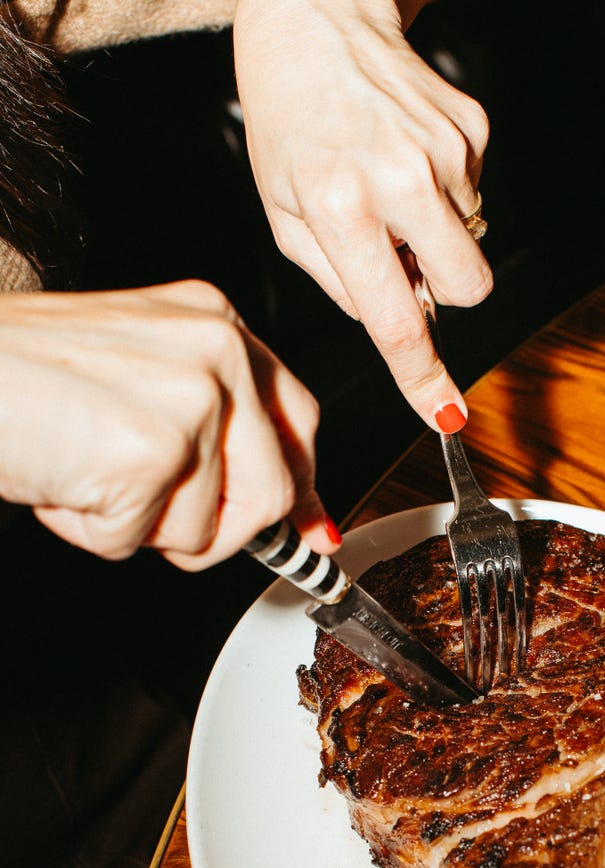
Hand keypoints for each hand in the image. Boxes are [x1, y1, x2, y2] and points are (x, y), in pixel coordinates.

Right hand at [0, 280, 335, 567]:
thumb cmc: (22, 377)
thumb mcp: (141, 380)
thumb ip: (221, 433)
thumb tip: (298, 516)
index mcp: (217, 322)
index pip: (299, 419)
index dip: (301, 488)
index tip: (310, 533)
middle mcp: (216, 348)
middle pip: (272, 491)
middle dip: (212, 527)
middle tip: (141, 502)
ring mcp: (190, 397)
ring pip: (208, 530)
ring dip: (138, 528)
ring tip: (83, 470)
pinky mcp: (151, 449)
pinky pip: (141, 541)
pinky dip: (91, 531)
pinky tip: (61, 478)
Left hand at [233, 0, 491, 428]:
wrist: (316, 18)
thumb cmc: (291, 122)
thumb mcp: (284, 214)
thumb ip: (340, 283)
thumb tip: (404, 324)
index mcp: (341, 207)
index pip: (396, 319)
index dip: (423, 378)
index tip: (447, 416)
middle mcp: (400, 178)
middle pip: (468, 288)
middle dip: (446, 290)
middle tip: (401, 257)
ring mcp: (444, 149)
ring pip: (471, 241)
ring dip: (434, 231)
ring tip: (386, 182)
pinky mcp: (472, 127)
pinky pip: (474, 195)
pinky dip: (442, 190)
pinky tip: (404, 153)